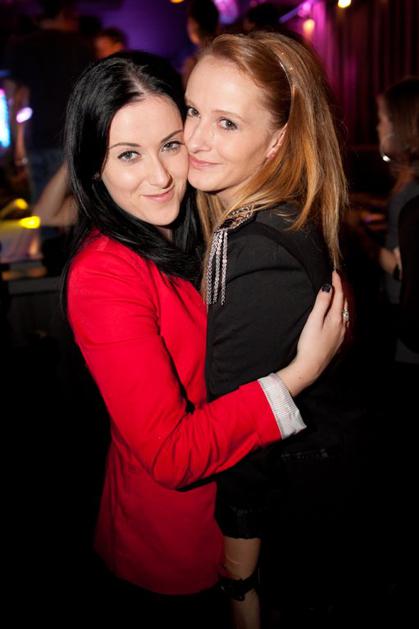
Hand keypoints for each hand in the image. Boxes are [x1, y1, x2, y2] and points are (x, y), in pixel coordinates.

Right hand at [278, 271, 346, 396]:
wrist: (311, 366)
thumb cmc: (309, 344)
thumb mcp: (313, 320)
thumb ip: (322, 303)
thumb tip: (328, 287)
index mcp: (336, 318)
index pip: (339, 295)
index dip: (337, 283)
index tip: (334, 272)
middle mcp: (342, 325)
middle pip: (344, 303)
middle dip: (341, 290)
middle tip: (337, 279)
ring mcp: (341, 334)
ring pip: (345, 312)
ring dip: (342, 301)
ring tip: (339, 293)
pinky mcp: (338, 341)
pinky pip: (344, 321)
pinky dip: (342, 312)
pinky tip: (339, 315)